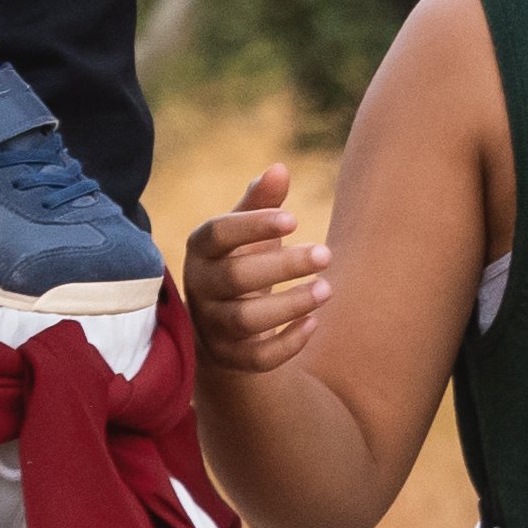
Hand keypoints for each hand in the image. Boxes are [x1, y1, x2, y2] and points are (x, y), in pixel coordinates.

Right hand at [183, 163, 327, 377]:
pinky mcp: (229, 357)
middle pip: (236, 278)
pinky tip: (314, 323)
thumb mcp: (247, 228)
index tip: (295, 218)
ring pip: (245, 320)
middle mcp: (200, 288)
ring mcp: (212, 325)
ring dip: (289, 305)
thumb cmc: (241, 258)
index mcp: (202, 249)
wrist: (223, 318)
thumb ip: (261, 201)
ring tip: (327, 289)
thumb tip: (279, 169)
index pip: (218, 234)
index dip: (253, 225)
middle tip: (326, 253)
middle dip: (283, 266)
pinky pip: (256, 358)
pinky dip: (286, 344)